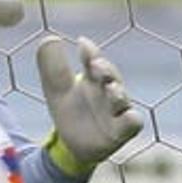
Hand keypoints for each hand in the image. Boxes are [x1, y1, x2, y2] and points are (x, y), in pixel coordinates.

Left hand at [36, 35, 143, 174]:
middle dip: (105, 69)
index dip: (90, 52)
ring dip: (118, 92)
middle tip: (96, 65)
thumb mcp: (56, 89)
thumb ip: (53, 67)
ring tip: (112, 88)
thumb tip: (49, 38)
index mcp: (92, 78)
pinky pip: (133, 123)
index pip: (93, 61)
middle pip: (111, 76)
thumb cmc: (70, 111)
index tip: (82, 43)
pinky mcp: (122, 130)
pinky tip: (130, 116)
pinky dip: (132, 119)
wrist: (74, 144)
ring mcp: (116, 110)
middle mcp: (107, 91)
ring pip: (122, 98)